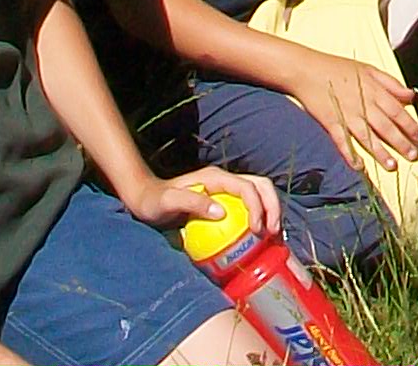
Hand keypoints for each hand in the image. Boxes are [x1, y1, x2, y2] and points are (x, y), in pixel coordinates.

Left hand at [129, 169, 281, 241]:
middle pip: (261, 186)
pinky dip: (260, 218)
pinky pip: (249, 207)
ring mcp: (226, 191)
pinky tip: (257, 239)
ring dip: (270, 212)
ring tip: (271, 237)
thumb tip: (221, 213)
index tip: (257, 230)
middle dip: (273, 206)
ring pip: (259, 194)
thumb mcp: (168, 202)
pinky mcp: (224, 202)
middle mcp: (225, 181)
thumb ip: (193, 203)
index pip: (247, 187)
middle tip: (273, 232)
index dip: (257, 207)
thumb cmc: (153, 200)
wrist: (144, 197)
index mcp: (216, 178)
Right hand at [293, 50, 417, 172]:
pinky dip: (350, 154)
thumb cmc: (337, 68)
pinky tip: (359, 166)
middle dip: (401, 142)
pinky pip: (342, 141)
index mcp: (373, 90)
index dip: (411, 125)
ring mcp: (346, 115)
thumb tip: (410, 94)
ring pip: (367, 136)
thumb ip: (390, 83)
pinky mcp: (330, 123)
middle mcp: (362, 104)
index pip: (397, 111)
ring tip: (393, 166)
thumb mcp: (368, 69)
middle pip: (386, 126)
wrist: (306, 69)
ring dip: (381, 152)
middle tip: (413, 156)